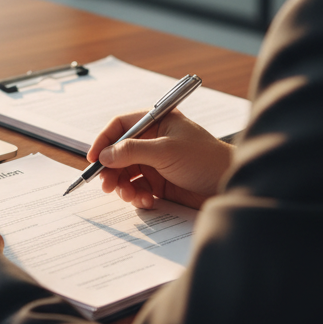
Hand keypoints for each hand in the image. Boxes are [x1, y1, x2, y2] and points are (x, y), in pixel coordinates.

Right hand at [86, 110, 233, 210]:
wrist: (229, 184)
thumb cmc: (205, 159)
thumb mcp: (165, 151)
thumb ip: (132, 151)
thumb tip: (104, 154)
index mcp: (156, 122)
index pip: (121, 126)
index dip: (104, 140)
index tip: (93, 158)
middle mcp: (153, 140)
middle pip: (119, 153)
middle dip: (111, 170)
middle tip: (107, 186)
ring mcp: (156, 162)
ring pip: (126, 173)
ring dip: (124, 186)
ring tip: (131, 197)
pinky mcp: (161, 183)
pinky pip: (138, 188)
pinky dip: (137, 196)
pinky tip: (146, 201)